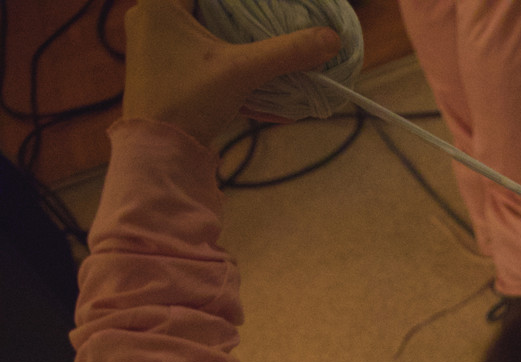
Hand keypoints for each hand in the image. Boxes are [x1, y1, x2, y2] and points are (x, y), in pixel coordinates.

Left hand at [123, 0, 340, 147]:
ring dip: (238, 43)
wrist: (159, 152)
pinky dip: (228, 65)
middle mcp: (151, 19)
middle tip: (272, 24)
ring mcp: (154, 47)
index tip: (266, 8)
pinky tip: (258, 82)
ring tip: (270, 51)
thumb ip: (287, 52)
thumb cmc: (189, 101)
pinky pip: (201, 57)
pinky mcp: (162, 72)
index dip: (242, 2)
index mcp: (161, 5)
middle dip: (242, 19)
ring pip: (205, 33)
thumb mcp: (243, 72)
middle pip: (209, 8)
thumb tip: (332, 38)